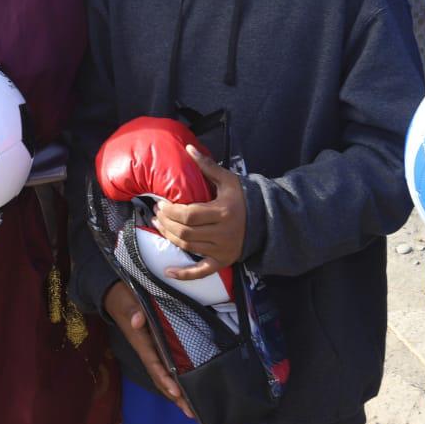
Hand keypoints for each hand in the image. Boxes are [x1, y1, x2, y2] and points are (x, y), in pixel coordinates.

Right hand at [103, 281, 193, 417]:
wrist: (115, 297)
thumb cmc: (124, 299)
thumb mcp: (128, 302)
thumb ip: (133, 311)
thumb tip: (138, 321)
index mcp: (141, 343)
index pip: (154, 365)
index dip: (165, 379)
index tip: (177, 393)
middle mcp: (147, 351)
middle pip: (161, 378)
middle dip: (175, 396)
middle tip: (192, 413)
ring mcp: (151, 351)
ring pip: (164, 376)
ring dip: (177, 394)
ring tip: (193, 410)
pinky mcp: (156, 347)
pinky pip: (166, 368)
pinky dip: (176, 381)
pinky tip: (187, 389)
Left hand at [153, 145, 246, 279]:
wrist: (268, 220)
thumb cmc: (244, 198)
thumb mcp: (228, 180)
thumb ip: (207, 166)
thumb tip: (188, 148)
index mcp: (222, 212)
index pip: (189, 215)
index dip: (171, 211)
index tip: (161, 204)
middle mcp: (223, 233)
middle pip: (186, 232)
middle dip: (167, 223)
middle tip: (157, 213)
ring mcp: (223, 250)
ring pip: (189, 247)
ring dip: (169, 238)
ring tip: (159, 226)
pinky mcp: (223, 262)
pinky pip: (202, 272)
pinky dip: (185, 275)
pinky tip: (168, 272)